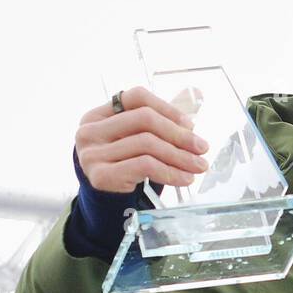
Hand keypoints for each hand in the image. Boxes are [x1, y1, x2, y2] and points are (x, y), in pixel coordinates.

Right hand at [74, 86, 209, 192]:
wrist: (106, 195)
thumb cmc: (126, 161)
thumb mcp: (139, 137)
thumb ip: (162, 119)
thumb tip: (194, 105)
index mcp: (99, 114)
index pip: (137, 97)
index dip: (167, 108)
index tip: (191, 125)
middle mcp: (90, 130)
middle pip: (144, 119)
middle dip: (179, 134)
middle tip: (202, 148)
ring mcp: (92, 153)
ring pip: (147, 144)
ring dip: (180, 156)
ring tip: (199, 166)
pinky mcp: (100, 175)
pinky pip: (145, 166)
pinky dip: (171, 172)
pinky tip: (185, 178)